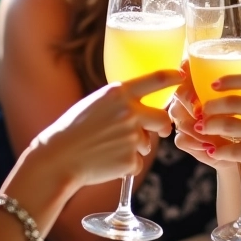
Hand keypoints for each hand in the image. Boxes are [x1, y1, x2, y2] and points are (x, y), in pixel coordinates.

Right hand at [36, 68, 183, 188]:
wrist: (58, 157)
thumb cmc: (74, 129)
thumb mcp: (97, 103)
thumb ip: (121, 101)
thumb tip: (141, 106)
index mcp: (119, 93)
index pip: (155, 79)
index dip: (173, 76)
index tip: (181, 76)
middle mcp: (129, 112)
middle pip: (163, 118)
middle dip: (163, 126)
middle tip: (159, 130)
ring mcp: (132, 137)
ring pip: (148, 143)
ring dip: (136, 147)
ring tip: (109, 148)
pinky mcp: (131, 160)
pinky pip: (137, 162)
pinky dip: (126, 165)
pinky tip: (107, 161)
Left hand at [170, 61, 240, 168]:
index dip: (228, 80)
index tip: (213, 84)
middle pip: (233, 102)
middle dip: (211, 106)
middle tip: (203, 110)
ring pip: (228, 125)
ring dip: (209, 126)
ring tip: (202, 128)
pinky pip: (233, 150)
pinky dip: (219, 151)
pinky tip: (213, 151)